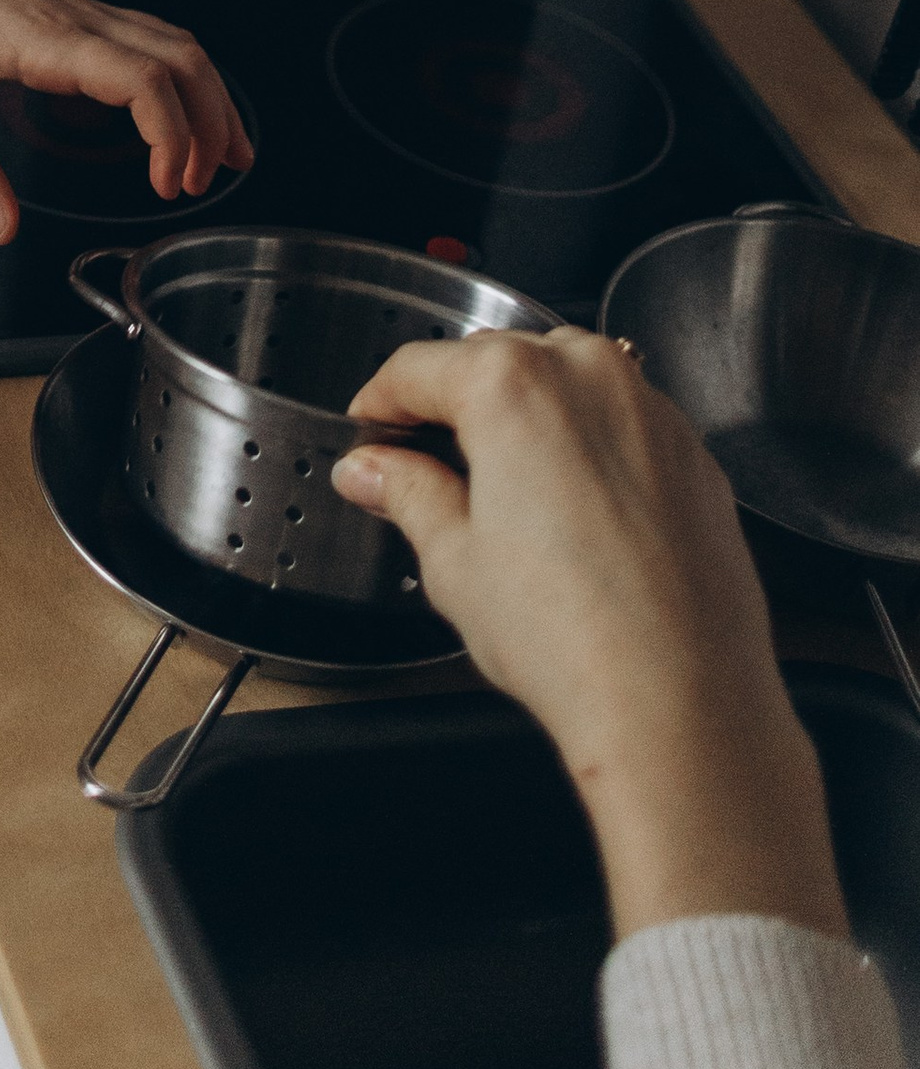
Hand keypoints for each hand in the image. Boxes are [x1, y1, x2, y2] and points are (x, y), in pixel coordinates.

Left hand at [0, 0, 251, 241]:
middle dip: (212, 122)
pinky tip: (178, 106)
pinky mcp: (76, 10)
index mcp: (49, 39)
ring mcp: (84, 10)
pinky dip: (181, 76)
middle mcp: (80, 19)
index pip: (143, 79)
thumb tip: (0, 228)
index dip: (171, 133)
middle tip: (205, 181)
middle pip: (182, 59)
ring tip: (220, 154)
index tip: (165, 184)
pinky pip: (150, 37)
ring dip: (208, 97)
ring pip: (175, 44)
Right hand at [332, 327, 845, 940]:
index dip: (380, 404)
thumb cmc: (573, 640)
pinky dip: (590, 450)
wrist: (681, 704)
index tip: (371, 434)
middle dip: (456, 409)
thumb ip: (406, 492)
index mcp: (514, 384)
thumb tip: (374, 471)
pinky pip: (624, 427)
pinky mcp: (697, 458)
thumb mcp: (453, 561)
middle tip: (426, 472)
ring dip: (528, 422)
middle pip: (496, 364)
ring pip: (567, 386)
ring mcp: (654, 414)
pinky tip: (574, 519)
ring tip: (505, 500)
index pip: (418, 368)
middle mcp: (590, 377)